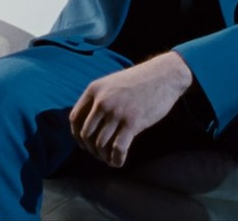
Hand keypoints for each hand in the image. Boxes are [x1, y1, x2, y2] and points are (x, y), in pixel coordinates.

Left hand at [69, 51, 193, 167]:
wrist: (163, 75)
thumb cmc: (137, 82)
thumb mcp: (110, 84)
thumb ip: (97, 99)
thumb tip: (87, 124)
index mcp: (93, 90)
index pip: (75, 119)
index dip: (77, 135)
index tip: (84, 144)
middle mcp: (102, 101)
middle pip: (86, 134)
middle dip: (90, 149)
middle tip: (99, 155)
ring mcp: (117, 112)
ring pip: (100, 144)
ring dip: (103, 156)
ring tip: (109, 160)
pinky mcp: (133, 123)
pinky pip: (118, 148)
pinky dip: (116, 159)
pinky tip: (118, 162)